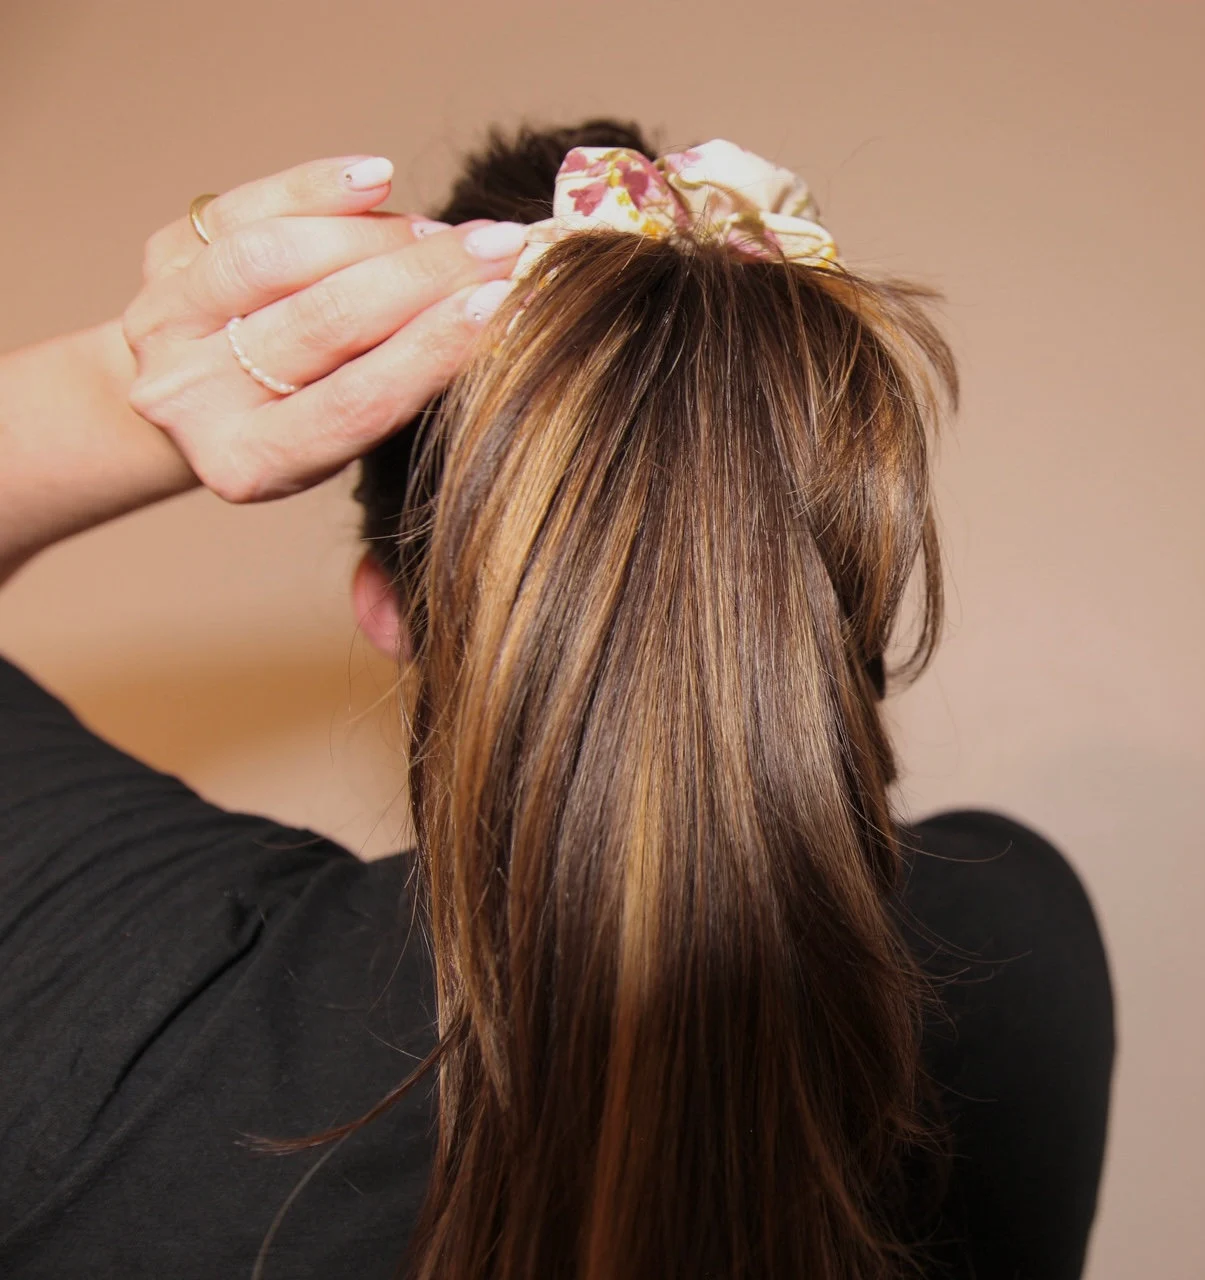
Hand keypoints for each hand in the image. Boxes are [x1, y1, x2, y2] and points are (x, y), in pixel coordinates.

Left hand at [122, 156, 523, 502]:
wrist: (194, 394)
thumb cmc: (295, 418)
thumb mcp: (341, 437)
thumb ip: (397, 384)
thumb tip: (491, 304)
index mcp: (250, 461)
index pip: (356, 401)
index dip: (430, 348)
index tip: (498, 303)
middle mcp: (194, 396)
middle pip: (323, 322)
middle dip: (423, 279)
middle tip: (499, 249)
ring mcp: (166, 322)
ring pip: (277, 259)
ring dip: (377, 237)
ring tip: (446, 233)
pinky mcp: (162, 257)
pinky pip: (243, 208)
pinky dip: (314, 188)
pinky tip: (376, 179)